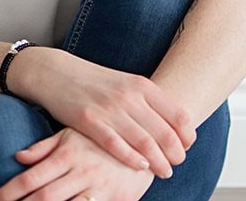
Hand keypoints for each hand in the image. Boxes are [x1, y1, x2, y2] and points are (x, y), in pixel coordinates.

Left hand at [0, 127, 155, 200]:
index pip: (31, 177)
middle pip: (44, 197)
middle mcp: (80, 170)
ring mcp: (97, 186)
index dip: (9, 192)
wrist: (147, 138)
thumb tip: (18, 155)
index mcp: (67, 153)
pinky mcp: (114, 199)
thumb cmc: (102, 137)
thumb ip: (45, 147)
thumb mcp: (73, 135)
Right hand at [10, 48, 194, 178]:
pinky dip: (132, 159)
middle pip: (166, 133)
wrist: (58, 73)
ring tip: (164, 172)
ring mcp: (110, 108)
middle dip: (176, 154)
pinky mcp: (90, 121)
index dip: (187, 136)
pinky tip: (140, 167)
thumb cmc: (95, 82)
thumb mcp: (127, 84)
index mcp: (141, 85)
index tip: (187, 148)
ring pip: (145, 143)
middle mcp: (129, 95)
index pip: (178, 114)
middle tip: (176, 164)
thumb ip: (149, 102)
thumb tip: (175, 125)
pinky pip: (117, 146)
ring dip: (159, 163)